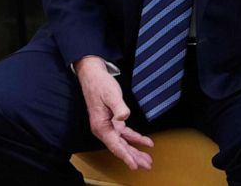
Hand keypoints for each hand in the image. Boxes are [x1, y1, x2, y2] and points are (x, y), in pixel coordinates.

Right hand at [75, 56, 152, 170]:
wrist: (92, 75)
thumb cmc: (100, 84)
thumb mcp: (110, 94)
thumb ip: (118, 107)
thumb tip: (123, 118)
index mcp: (101, 125)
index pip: (115, 145)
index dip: (125, 156)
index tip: (134, 166)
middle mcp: (103, 128)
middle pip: (120, 147)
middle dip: (133, 157)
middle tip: (147, 165)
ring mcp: (107, 125)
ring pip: (122, 142)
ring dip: (134, 150)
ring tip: (147, 159)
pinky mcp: (112, 121)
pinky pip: (124, 134)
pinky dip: (134, 138)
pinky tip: (145, 142)